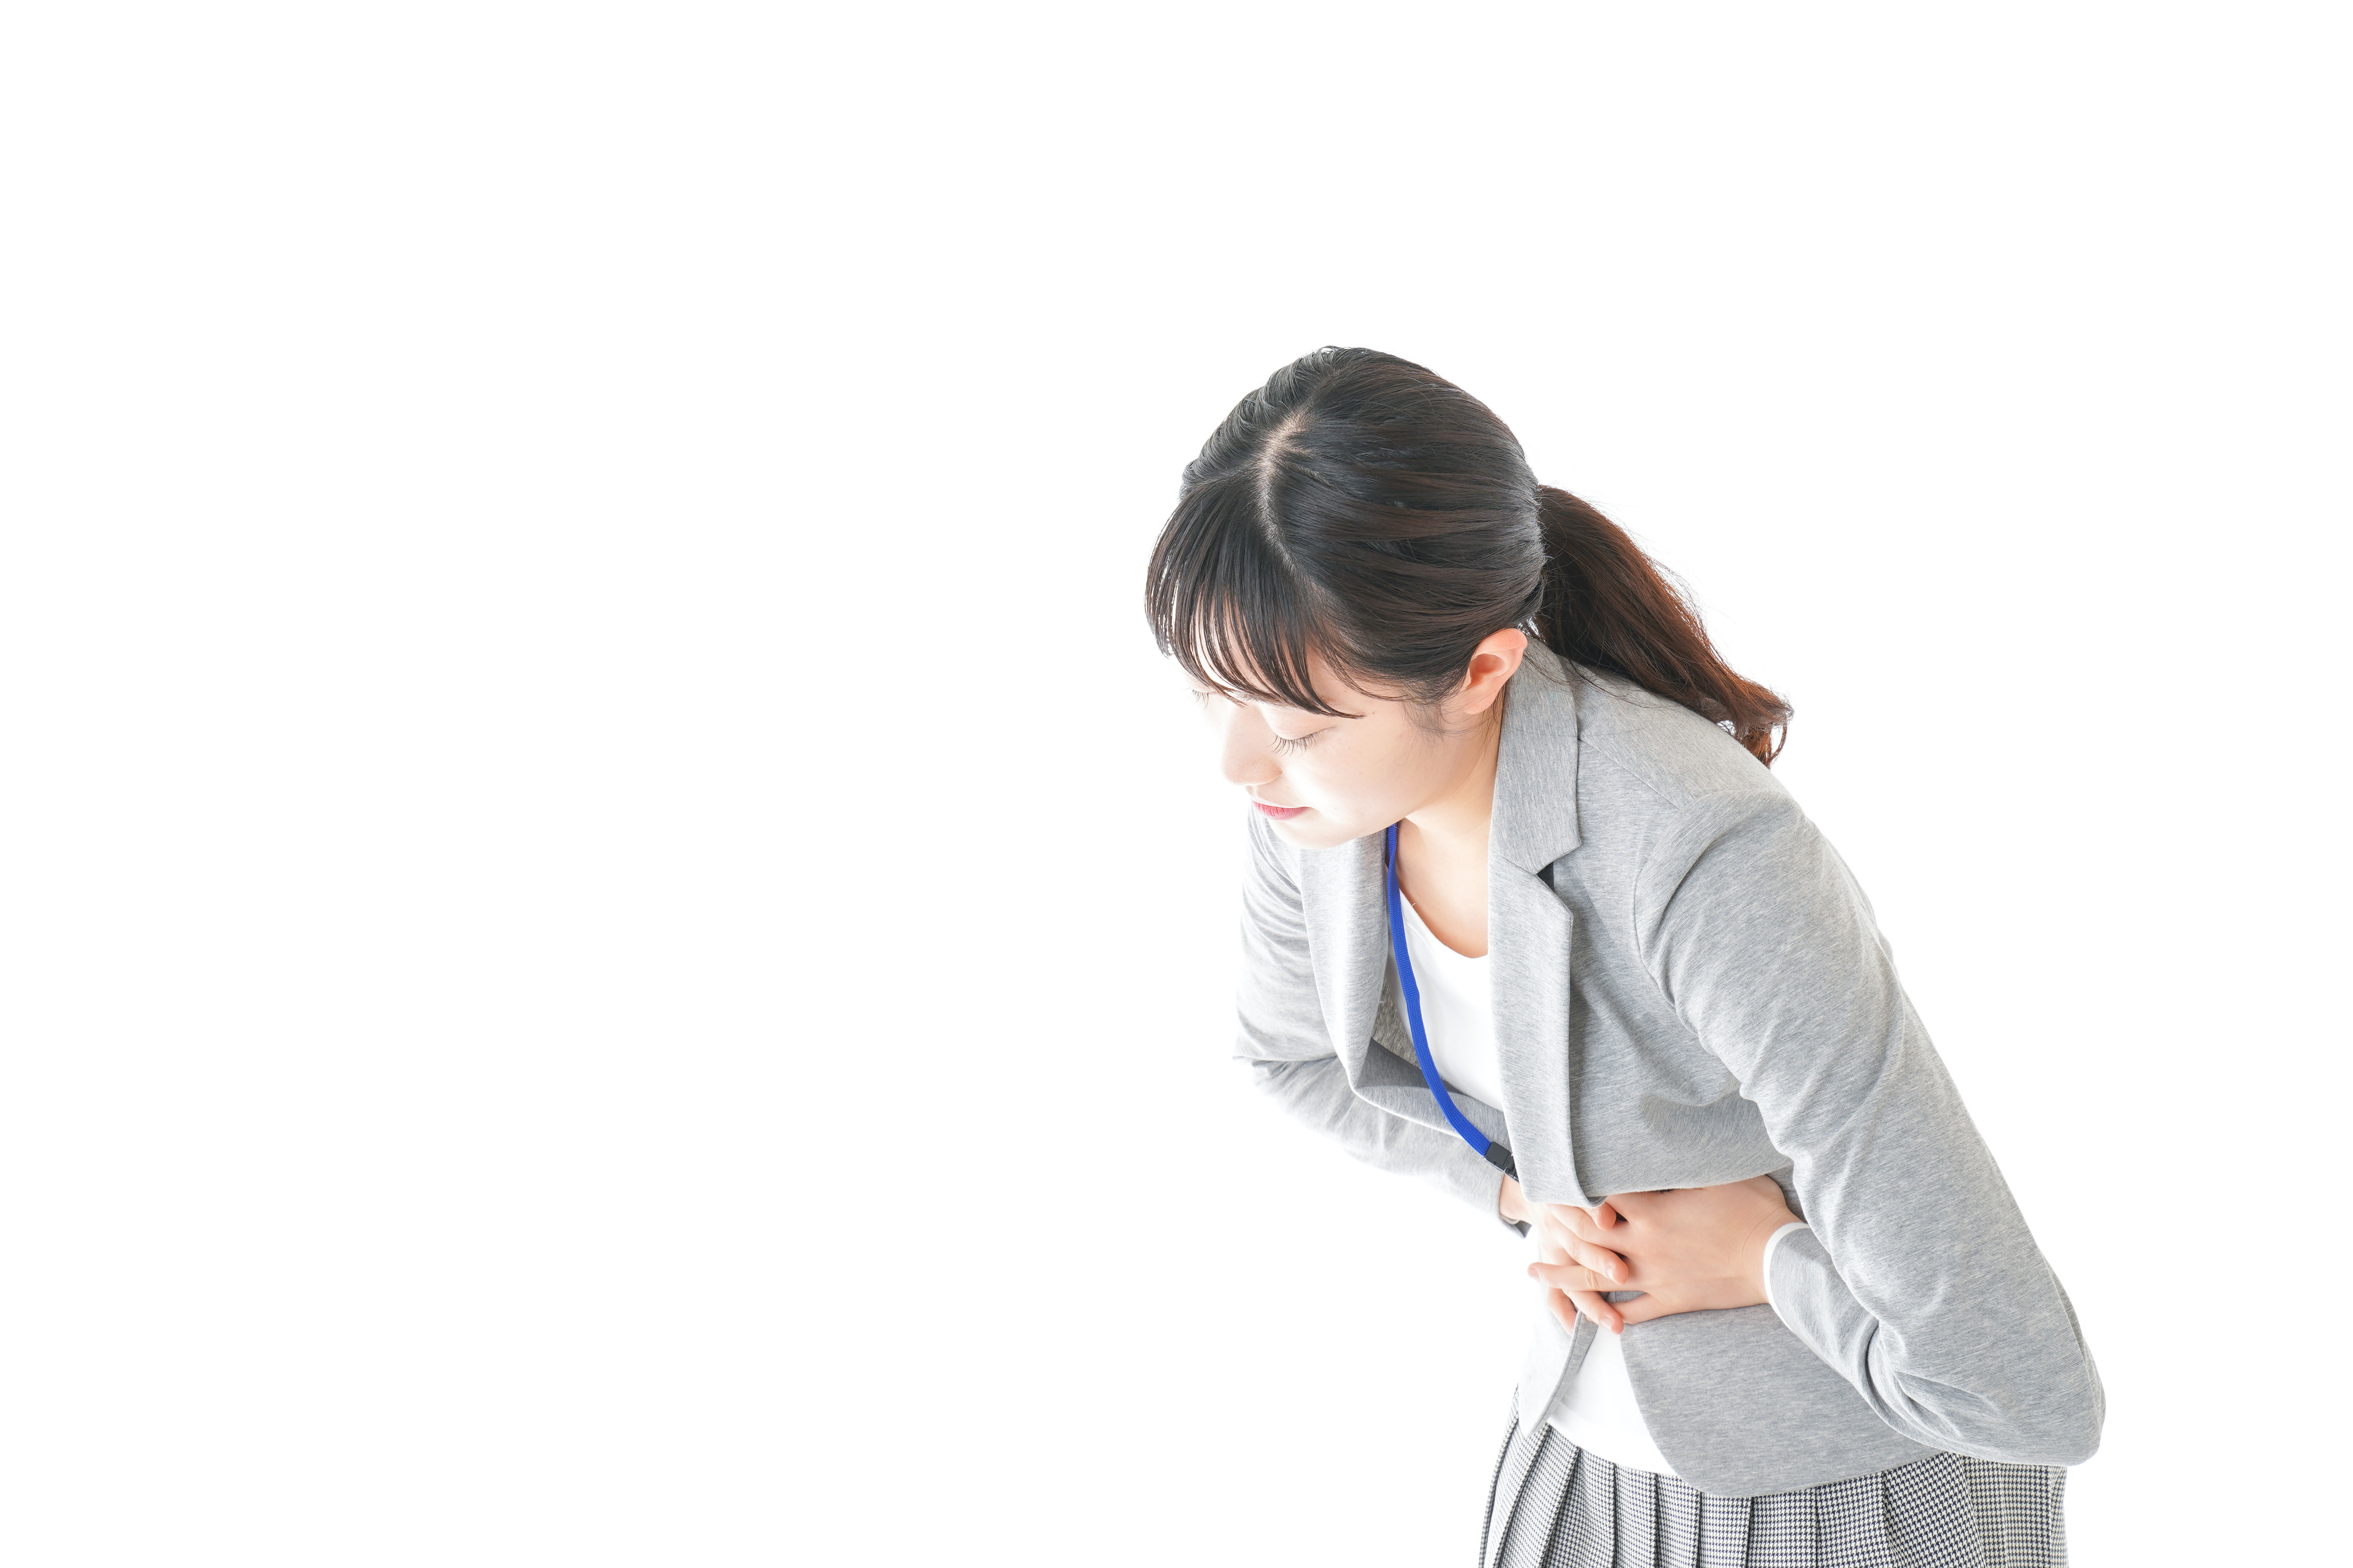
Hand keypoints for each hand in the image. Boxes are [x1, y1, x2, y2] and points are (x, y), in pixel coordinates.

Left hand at [1525, 1176, 1798, 1334]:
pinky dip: (1608, 1314)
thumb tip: (1660, 1139)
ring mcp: (1653, 1277)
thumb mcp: (1715, 1174)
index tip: (1552, 1175)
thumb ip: (1681, 1163)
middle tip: (1534, 1219)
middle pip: (1586, 1235)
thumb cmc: (1753, 1210)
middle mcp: (1642, 1245)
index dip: (1573, 1185)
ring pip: (1595, 1279)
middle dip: (1557, 1227)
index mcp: (1651, 1211)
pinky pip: (1631, 1311)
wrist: (1777, 1260)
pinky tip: (1590, 1316)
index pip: (1599, 1194)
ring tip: (1533, 1273)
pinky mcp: (1670, 1300)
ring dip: (1561, 1276)